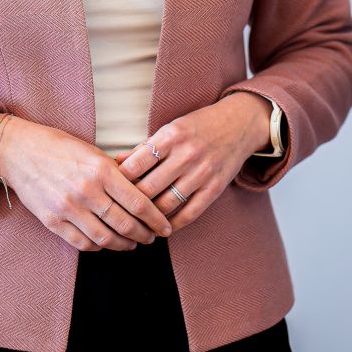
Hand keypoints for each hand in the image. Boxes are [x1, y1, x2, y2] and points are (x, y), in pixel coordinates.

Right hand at [0, 115, 172, 251]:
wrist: (20, 151)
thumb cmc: (60, 148)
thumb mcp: (94, 152)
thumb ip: (117, 173)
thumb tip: (143, 193)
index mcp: (101, 170)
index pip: (138, 203)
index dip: (156, 219)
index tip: (165, 227)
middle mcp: (86, 191)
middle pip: (125, 224)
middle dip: (143, 235)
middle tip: (151, 237)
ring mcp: (68, 208)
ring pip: (105, 238)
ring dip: (123, 245)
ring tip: (132, 244)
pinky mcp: (52, 221)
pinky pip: (82, 243)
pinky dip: (98, 247)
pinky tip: (106, 243)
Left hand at [116, 93, 271, 232]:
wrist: (240, 123)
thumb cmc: (200, 125)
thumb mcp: (171, 128)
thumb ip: (144, 147)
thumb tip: (115, 163)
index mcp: (171, 136)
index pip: (135, 165)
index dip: (119, 180)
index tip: (110, 189)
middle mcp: (186, 155)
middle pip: (148, 188)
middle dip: (130, 202)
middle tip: (119, 211)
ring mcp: (202, 173)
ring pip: (166, 204)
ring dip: (149, 217)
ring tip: (137, 222)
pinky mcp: (215, 188)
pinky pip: (189, 213)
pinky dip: (172, 224)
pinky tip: (162, 227)